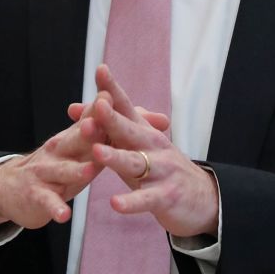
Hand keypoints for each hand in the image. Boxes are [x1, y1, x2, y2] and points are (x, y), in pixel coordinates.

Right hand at [0, 78, 171, 233]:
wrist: (11, 187)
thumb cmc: (58, 165)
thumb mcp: (83, 148)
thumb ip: (112, 132)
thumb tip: (154, 117)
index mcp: (74, 138)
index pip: (91, 119)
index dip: (102, 108)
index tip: (113, 93)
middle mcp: (60, 150)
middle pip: (75, 140)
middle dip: (87, 132)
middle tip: (99, 125)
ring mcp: (46, 172)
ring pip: (62, 170)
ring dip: (76, 170)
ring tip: (90, 171)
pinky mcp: (37, 196)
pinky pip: (47, 201)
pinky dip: (55, 207)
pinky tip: (64, 215)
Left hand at [86, 65, 219, 238]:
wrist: (202, 197)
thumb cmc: (159, 166)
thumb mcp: (133, 146)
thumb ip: (105, 128)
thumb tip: (72, 108)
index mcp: (143, 131)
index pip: (126, 106)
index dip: (113, 89)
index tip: (100, 70)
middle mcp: (153, 146)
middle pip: (130, 130)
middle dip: (112, 118)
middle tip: (97, 106)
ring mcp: (161, 171)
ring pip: (135, 162)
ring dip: (116, 157)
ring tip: (98, 152)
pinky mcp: (165, 197)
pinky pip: (145, 199)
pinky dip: (131, 201)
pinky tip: (115, 203)